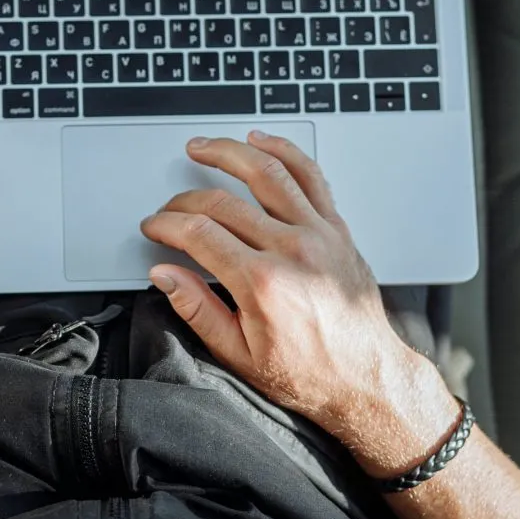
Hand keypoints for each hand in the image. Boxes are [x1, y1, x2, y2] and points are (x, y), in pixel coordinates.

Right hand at [141, 133, 457, 469]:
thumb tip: (165, 275)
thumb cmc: (308, 373)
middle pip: (223, 202)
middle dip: (185, 200)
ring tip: (202, 147)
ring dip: (229, 152)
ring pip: (267, 173)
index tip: (154, 227)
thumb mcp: (239, 353)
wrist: (365, 377)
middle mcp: (292, 249)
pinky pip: (310, 176)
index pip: (199, 234)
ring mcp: (319, 233)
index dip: (167, 225)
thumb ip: (197, 308)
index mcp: (262, 283)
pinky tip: (262, 141)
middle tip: (168, 209)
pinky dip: (285, 151)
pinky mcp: (337, 229)